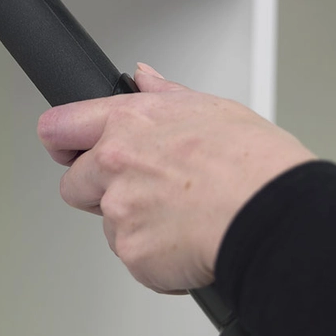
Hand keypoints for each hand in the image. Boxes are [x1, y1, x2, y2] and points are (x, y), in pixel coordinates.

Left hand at [37, 64, 315, 293]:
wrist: (276, 214)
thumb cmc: (254, 161)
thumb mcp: (209, 107)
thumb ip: (162, 93)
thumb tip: (142, 76)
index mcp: (128, 121)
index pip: (60, 126)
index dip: (61, 140)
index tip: (64, 148)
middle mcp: (113, 162)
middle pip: (72, 183)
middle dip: (98, 190)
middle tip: (144, 192)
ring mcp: (119, 209)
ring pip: (107, 224)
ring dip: (133, 225)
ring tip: (181, 217)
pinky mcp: (132, 252)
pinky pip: (133, 258)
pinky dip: (155, 257)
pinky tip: (188, 241)